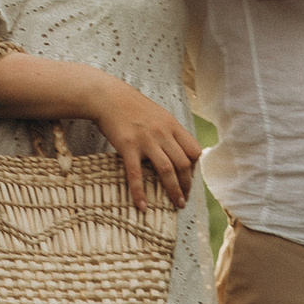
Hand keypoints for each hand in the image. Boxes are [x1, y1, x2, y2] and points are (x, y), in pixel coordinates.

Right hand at [89, 82, 202, 212]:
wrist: (109, 97)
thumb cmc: (133, 107)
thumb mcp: (158, 115)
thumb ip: (169, 131)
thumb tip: (177, 150)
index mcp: (172, 125)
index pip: (194, 150)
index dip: (194, 167)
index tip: (188, 178)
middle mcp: (163, 133)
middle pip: (183, 163)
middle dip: (187, 184)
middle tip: (184, 199)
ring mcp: (146, 140)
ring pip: (166, 170)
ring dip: (173, 190)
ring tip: (175, 204)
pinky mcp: (128, 147)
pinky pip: (136, 174)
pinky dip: (140, 192)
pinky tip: (142, 205)